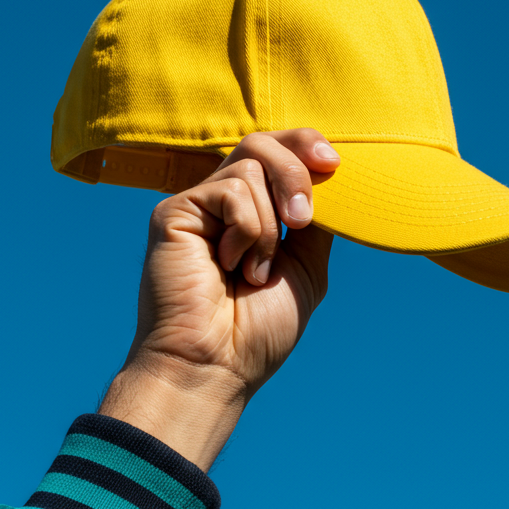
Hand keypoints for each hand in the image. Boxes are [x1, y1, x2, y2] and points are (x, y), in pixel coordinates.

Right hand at [100, 130, 339, 468]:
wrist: (216, 365)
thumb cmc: (257, 332)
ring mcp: (197, 206)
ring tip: (255, 272)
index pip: (277, 153)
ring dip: (269, 225)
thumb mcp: (306, 268)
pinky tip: (231, 266)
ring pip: (250, 165)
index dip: (305, 145)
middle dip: (295, 172)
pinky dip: (247, 230)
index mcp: (251, 214)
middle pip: (262, 143)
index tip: (334, 163)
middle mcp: (221, 204)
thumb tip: (333, 177)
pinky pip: (231, 190)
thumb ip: (317, 221)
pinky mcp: (174, 212)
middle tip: (302, 221)